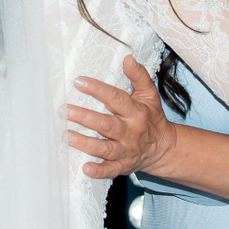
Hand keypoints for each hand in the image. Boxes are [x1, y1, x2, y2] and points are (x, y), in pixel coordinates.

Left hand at [66, 56, 178, 179]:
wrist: (164, 148)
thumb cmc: (151, 118)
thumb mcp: (149, 95)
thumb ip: (139, 76)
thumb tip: (128, 58)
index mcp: (136, 112)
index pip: (116, 99)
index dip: (97, 90)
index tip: (78, 81)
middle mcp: (130, 132)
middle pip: (106, 125)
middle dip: (85, 117)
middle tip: (65, 110)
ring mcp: (126, 150)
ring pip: (104, 148)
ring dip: (85, 143)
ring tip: (66, 136)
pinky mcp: (123, 166)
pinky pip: (111, 170)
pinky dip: (99, 171)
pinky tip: (85, 169)